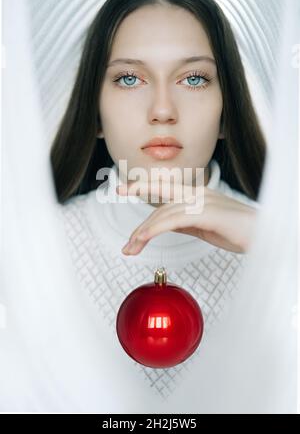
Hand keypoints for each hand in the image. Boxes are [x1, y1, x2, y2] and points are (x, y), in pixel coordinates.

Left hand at [116, 180, 256, 254]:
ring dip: (143, 232)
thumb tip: (165, 224)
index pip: (166, 189)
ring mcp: (204, 201)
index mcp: (199, 195)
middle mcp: (199, 194)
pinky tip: (143, 239)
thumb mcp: (207, 227)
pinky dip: (155, 229)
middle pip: (161, 201)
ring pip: (164, 213)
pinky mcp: (207, 213)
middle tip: (125, 230)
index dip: (143, 186)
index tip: (124, 189)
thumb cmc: (239, 233)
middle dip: (140, 214)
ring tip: (131, 248)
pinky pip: (174, 220)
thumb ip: (186, 223)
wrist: (267, 236)